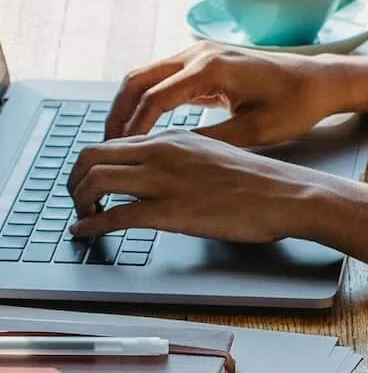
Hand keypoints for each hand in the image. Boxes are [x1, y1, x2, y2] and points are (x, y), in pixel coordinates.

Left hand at [68, 130, 330, 245]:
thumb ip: (183, 161)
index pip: (112, 143)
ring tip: (80, 217)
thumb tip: (161, 175)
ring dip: (78, 202)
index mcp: (172, 139)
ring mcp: (165, 181)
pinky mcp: (171, 211)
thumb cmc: (261, 183)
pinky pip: (116, 216)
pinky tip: (84, 233)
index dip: (90, 164)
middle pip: (92, 156)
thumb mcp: (215, 156)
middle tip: (75, 200)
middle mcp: (161, 153)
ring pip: (95, 181)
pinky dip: (91, 225)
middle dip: (74, 180)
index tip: (88, 182)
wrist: (289, 195)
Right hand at [104, 44, 347, 145]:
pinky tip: (141, 128)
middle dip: (119, 113)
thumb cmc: (296, 105)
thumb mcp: (255, 132)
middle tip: (106, 147)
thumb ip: (211, 141)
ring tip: (118, 140)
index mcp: (212, 68)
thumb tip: (170, 156)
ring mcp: (199, 54)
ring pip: (146, 76)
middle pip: (138, 79)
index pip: (155, 97)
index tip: (121, 152)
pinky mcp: (203, 62)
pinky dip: (146, 101)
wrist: (319, 81)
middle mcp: (200, 53)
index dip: (134, 127)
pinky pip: (163, 79)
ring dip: (128, 105)